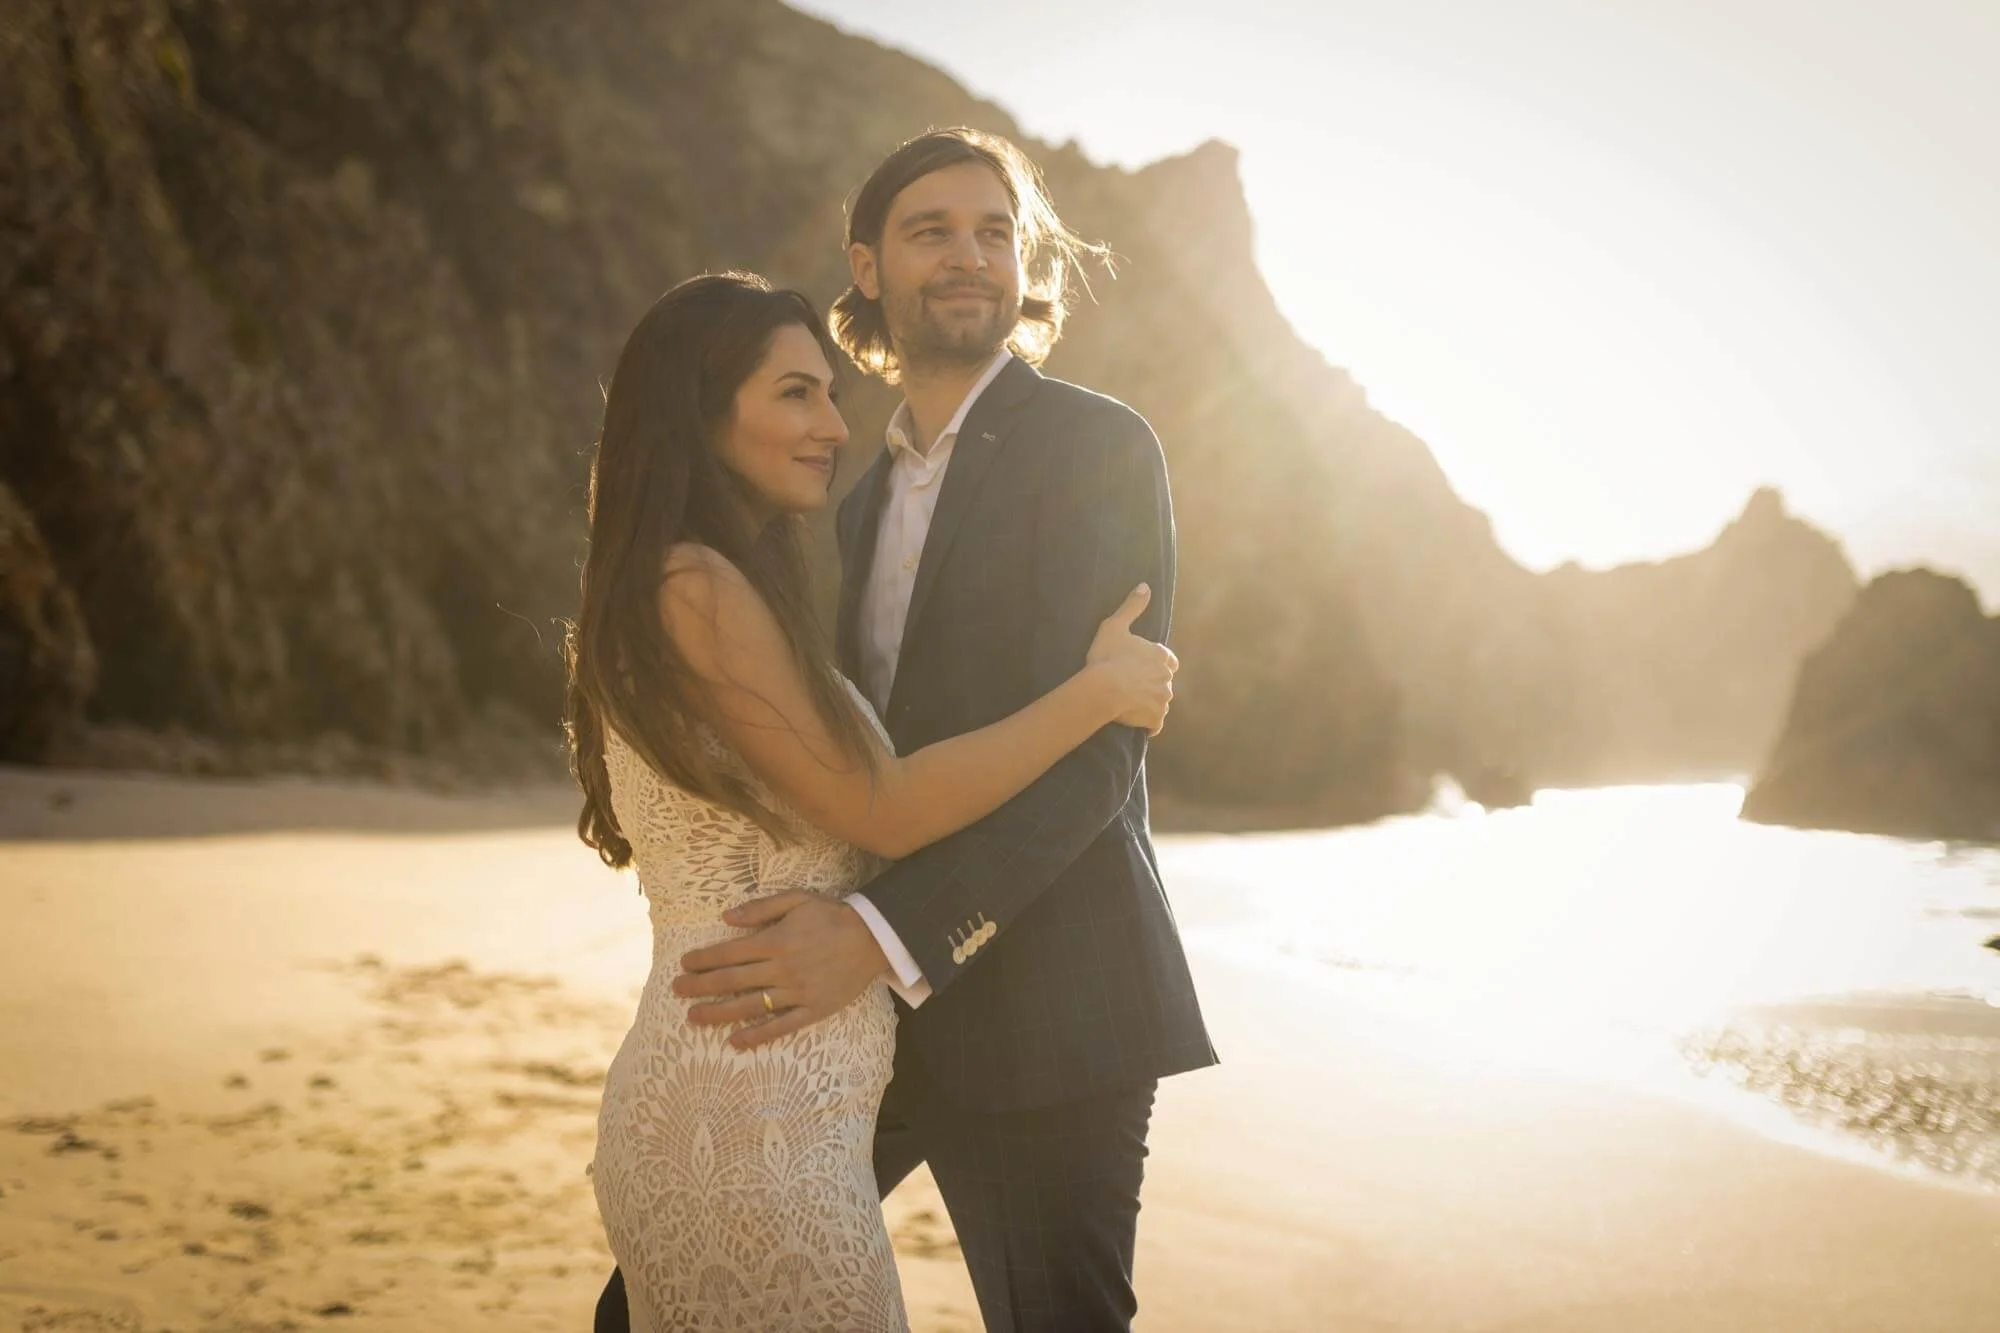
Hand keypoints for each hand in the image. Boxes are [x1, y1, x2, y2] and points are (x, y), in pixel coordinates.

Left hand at [671, 893, 889, 1049]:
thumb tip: (726, 918)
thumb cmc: (833, 915)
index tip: (684, 964)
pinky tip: (736, 1042)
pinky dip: (757, 1036)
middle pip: (732, 980)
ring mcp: (797, 991)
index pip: (729, 952)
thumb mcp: (797, 899)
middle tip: (676, 990)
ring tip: (693, 1018)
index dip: (703, 959)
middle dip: (700, 986)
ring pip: (750, 1006)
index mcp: (775, 941)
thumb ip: (761, 908)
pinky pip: (781, 1026)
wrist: (874, 938)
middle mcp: (782, 968)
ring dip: (718, 1013)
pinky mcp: (813, 1009)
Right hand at [1086, 583, 1177, 734]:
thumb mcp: (1115, 625)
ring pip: (1161, 702)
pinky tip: (1137, 722)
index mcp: (1161, 656)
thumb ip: (1132, 606)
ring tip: (1131, 705)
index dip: (1156, 665)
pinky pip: (1156, 723)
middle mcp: (1168, 678)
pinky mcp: (1156, 718)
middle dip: (1153, 684)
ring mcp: (1163, 700)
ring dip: (1151, 704)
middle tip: (1132, 686)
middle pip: (1164, 682)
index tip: (1142, 668)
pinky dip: (1149, 724)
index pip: (1169, 661)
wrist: (1102, 689)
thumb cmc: (1107, 657)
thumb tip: (1145, 586)